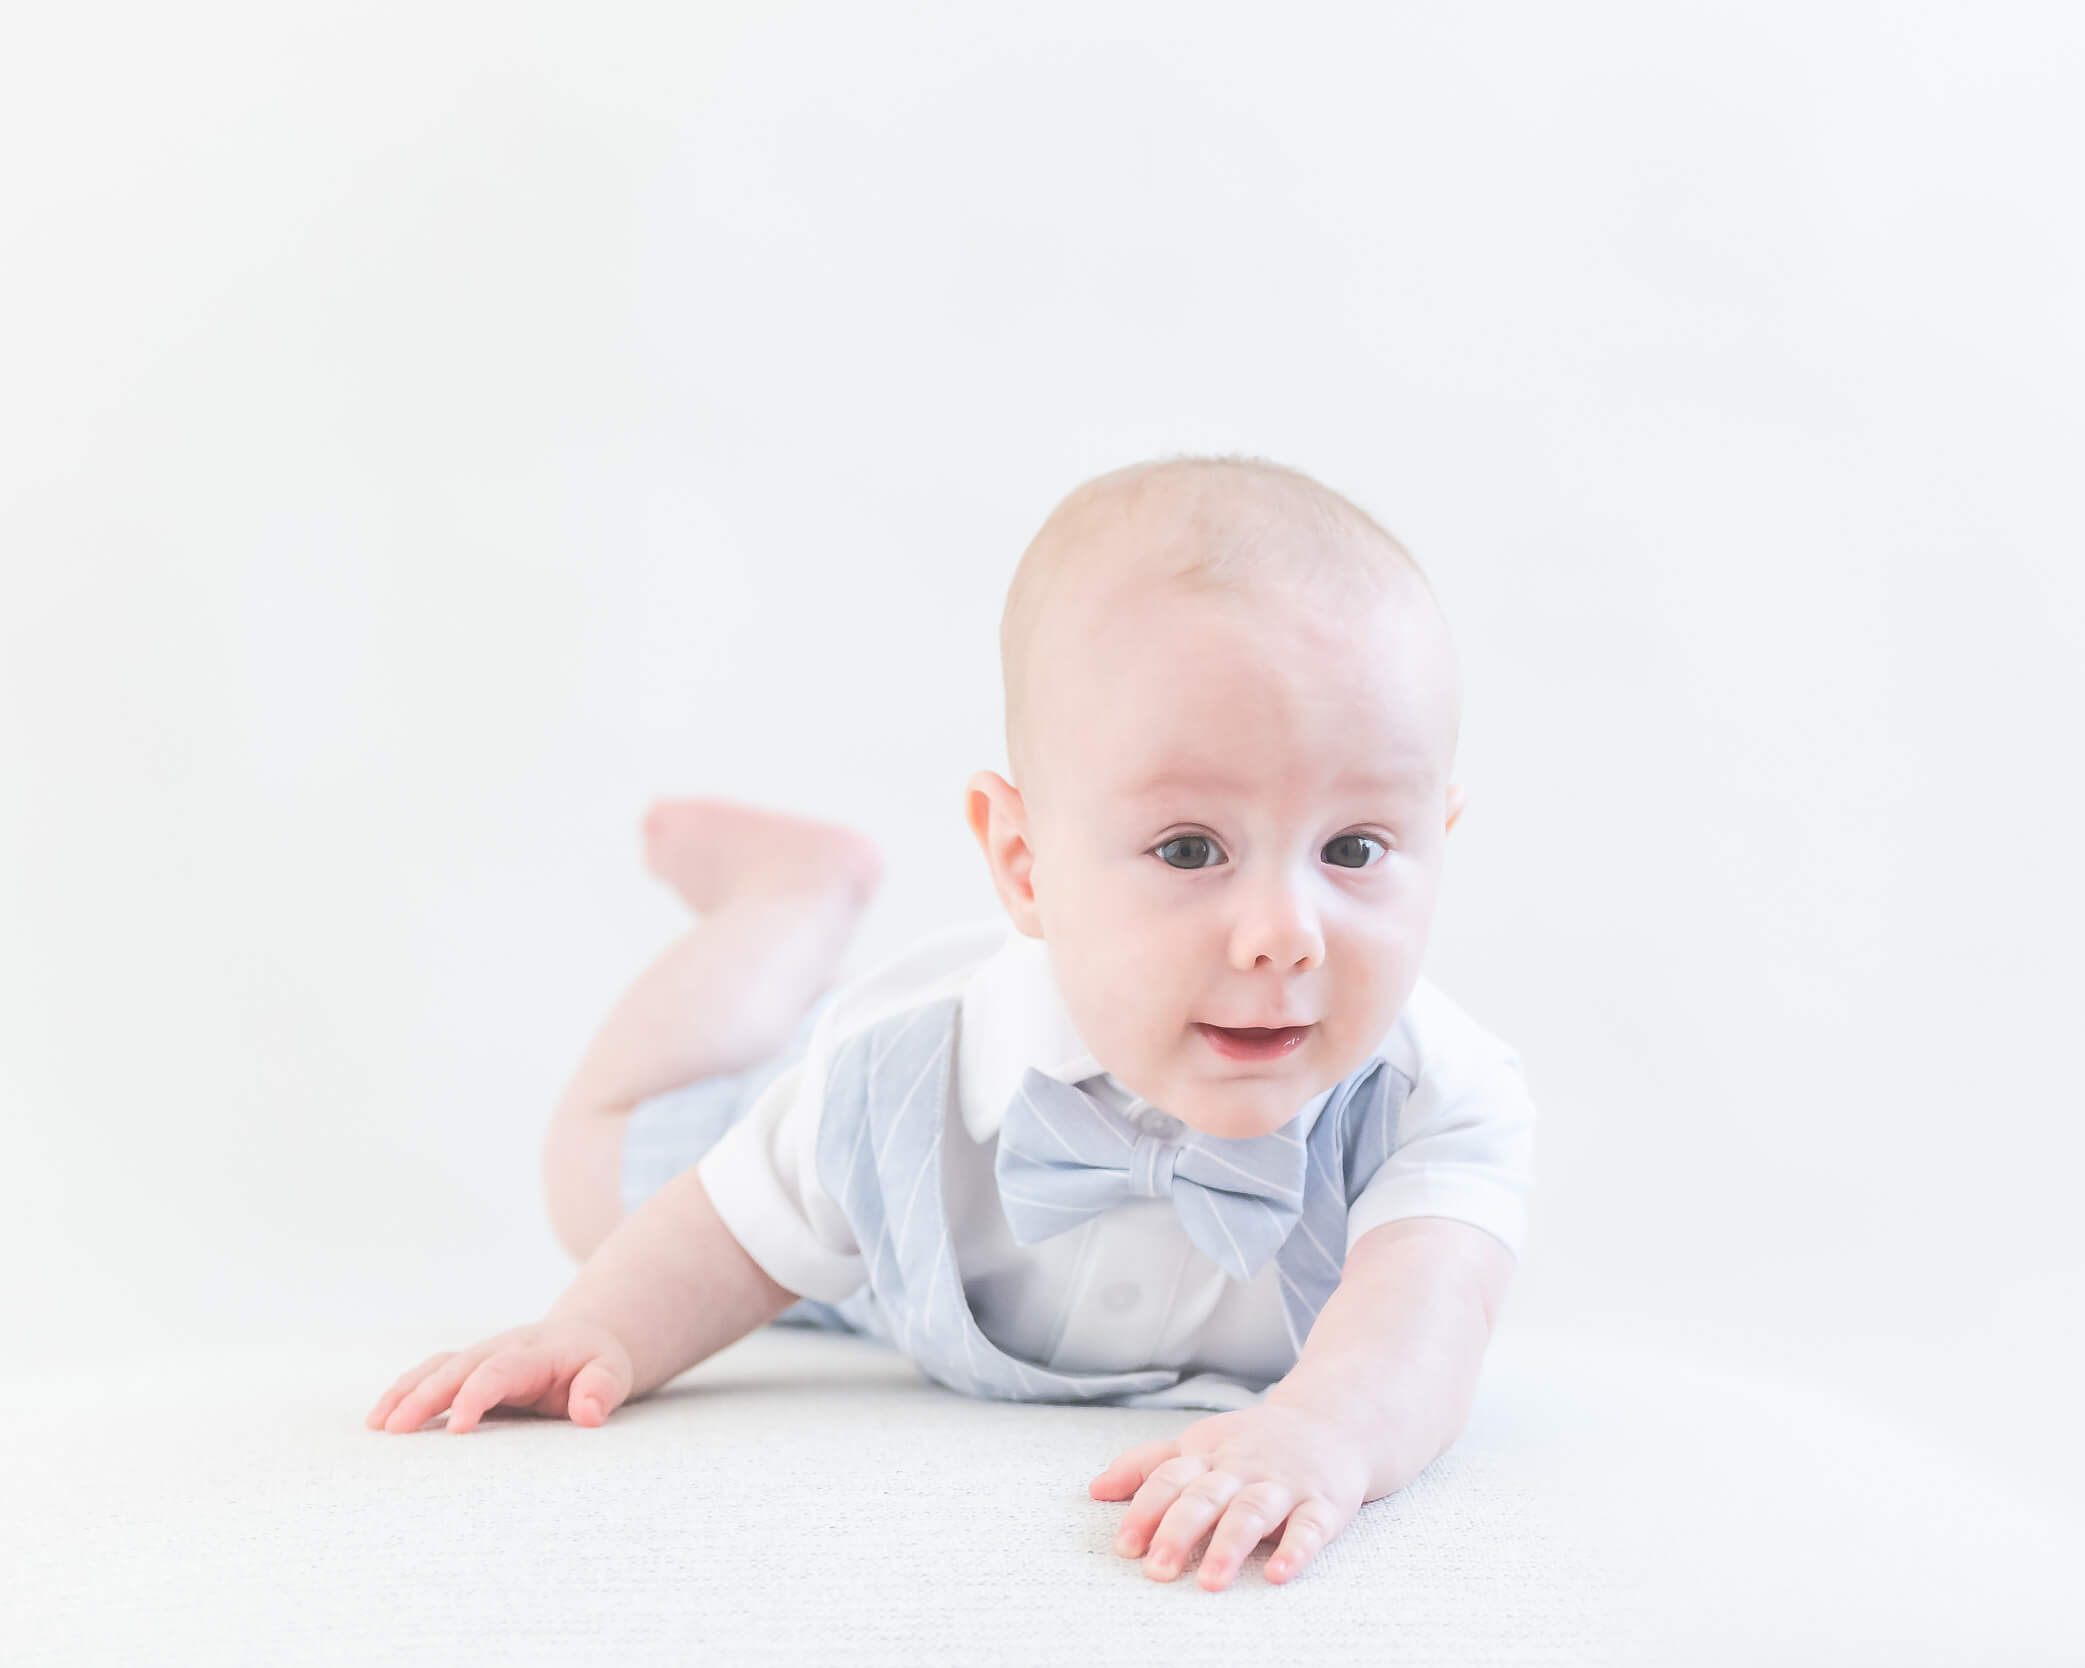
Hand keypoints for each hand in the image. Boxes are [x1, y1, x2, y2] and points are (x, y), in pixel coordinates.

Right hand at [365, 1318, 635, 1433]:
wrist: (586, 1338)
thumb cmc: (596, 1365)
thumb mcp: (612, 1374)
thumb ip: (602, 1390)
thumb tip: (588, 1413)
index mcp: (537, 1353)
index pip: (501, 1370)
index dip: (476, 1395)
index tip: (458, 1429)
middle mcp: (502, 1349)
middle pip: (458, 1367)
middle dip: (425, 1396)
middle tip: (395, 1429)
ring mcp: (482, 1356)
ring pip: (438, 1366)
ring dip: (406, 1392)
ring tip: (377, 1425)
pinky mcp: (468, 1368)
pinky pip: (432, 1373)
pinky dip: (404, 1391)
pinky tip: (379, 1418)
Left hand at [1090, 1401, 1369, 1589]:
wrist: (1331, 1421)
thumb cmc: (1251, 1442)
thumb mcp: (1199, 1444)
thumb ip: (1148, 1465)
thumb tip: (1094, 1489)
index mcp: (1209, 1456)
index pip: (1170, 1478)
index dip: (1145, 1511)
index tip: (1124, 1547)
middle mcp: (1242, 1468)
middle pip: (1206, 1496)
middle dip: (1180, 1532)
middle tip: (1157, 1571)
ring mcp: (1284, 1484)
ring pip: (1253, 1511)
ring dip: (1231, 1545)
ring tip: (1210, 1582)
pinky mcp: (1324, 1502)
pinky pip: (1310, 1526)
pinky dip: (1295, 1549)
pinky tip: (1279, 1574)